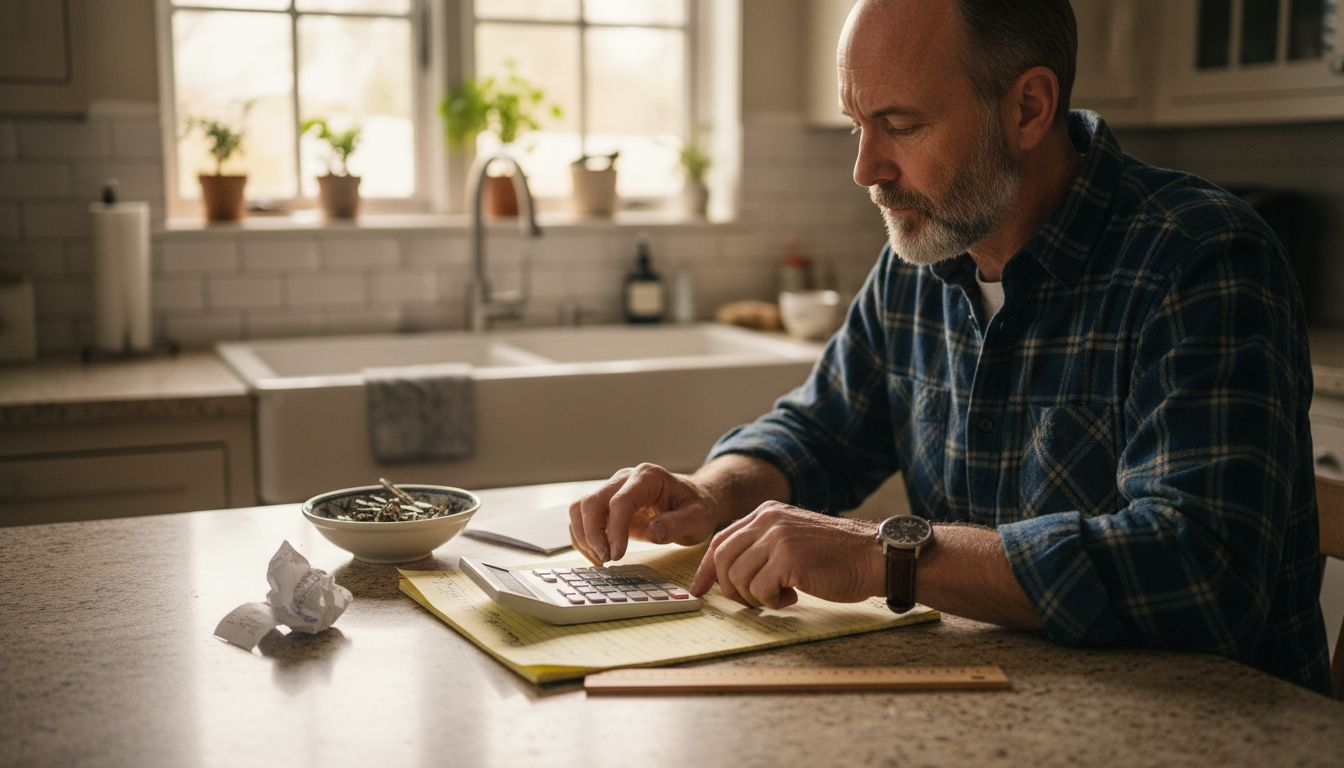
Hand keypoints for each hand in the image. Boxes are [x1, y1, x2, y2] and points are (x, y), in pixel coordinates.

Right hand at [568, 463, 722, 565]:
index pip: (621, 501)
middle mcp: (625, 479)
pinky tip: (597, 556)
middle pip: (592, 501)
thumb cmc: (696, 507)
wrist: (694, 501)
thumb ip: (677, 524)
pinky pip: (582, 519)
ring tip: (601, 561)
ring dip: (584, 536)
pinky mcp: (606, 505)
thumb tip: (653, 533)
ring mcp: (612, 490)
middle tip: (606, 560)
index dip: (615, 529)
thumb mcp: (698, 517)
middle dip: (592, 534)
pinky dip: (583, 538)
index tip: (617, 555)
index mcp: (648, 477)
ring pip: (580, 508)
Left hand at [690, 502, 883, 609]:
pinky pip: (760, 590)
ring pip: (738, 577)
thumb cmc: (836, 556)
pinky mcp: (788, 559)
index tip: (699, 589)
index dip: (707, 568)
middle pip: (723, 559)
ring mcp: (778, 537)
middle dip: (730, 588)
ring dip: (755, 597)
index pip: (721, 540)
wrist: (873, 556)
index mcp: (766, 513)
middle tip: (752, 601)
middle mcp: (768, 520)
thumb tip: (729, 573)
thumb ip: (763, 546)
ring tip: (779, 597)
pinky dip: (771, 602)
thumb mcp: (792, 537)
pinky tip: (792, 597)